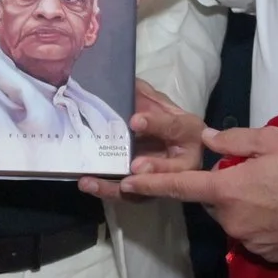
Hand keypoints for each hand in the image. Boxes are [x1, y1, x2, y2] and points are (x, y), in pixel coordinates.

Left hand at [79, 81, 206, 202]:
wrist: (160, 136)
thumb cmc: (159, 115)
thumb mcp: (154, 100)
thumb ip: (142, 94)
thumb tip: (121, 82)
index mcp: (189, 131)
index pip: (176, 126)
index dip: (156, 124)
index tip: (135, 120)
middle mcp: (184, 161)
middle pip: (172, 170)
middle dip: (154, 169)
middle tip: (134, 167)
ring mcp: (165, 180)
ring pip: (147, 189)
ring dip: (120, 187)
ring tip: (92, 181)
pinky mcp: (147, 191)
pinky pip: (130, 195)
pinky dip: (108, 190)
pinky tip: (87, 183)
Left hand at [119, 124, 277, 261]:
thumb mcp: (273, 140)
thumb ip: (234, 140)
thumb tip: (207, 141)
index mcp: (230, 189)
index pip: (181, 187)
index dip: (152, 184)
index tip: (128, 183)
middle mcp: (235, 221)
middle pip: (214, 202)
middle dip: (225, 187)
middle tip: (256, 172)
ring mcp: (252, 242)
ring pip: (234, 219)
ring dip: (244, 205)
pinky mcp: (270, 255)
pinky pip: (253, 235)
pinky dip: (261, 222)